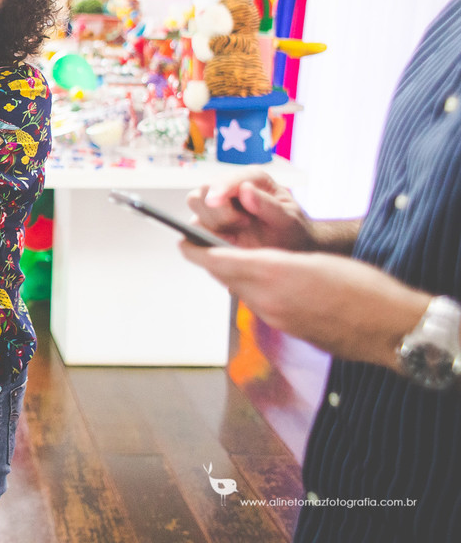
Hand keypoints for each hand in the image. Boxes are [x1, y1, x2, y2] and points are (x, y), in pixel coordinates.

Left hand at [178, 243, 428, 368]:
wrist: (389, 328)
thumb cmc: (363, 287)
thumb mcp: (317, 261)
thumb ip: (280, 262)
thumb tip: (257, 266)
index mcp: (275, 272)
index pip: (220, 260)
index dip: (197, 250)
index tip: (182, 240)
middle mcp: (269, 299)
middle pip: (226, 278)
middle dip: (212, 262)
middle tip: (199, 246)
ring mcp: (277, 318)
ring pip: (242, 293)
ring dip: (233, 276)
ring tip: (229, 259)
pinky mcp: (288, 331)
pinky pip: (260, 306)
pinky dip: (253, 292)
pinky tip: (261, 283)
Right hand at [186, 167, 316, 250]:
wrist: (288, 248)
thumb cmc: (291, 231)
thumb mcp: (289, 220)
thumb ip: (269, 206)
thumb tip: (245, 189)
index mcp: (253, 178)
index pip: (229, 178)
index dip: (220, 189)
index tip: (216, 201)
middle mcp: (231, 186)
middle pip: (205, 190)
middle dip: (220, 211)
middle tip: (244, 223)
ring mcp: (217, 203)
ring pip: (196, 203)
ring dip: (213, 222)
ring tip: (238, 232)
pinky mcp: (208, 220)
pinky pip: (194, 223)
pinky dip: (207, 233)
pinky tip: (229, 240)